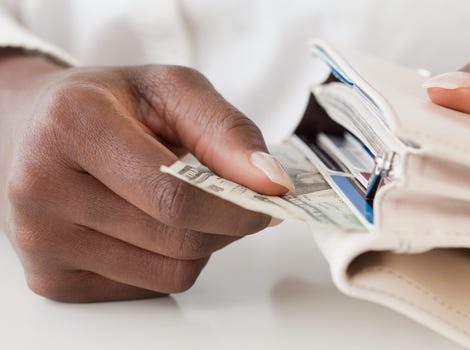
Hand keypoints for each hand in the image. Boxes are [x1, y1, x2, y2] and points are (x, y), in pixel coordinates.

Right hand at [0, 51, 292, 301]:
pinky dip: (170, 260)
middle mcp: (42, 187)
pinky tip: (152, 224)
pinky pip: (149, 287)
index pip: (174, 195)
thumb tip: (271, 181)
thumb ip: (226, 128)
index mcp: (71, 125)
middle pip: (176, 239)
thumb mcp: (170, 89)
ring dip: (202, 244)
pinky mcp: (52, 279)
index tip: (270, 198)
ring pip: (169, 272)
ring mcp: (42, 241)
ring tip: (186, 203)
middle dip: (227, 224)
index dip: (235, 206)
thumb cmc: (108, 106)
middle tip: (241, 201)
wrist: (35, 129)